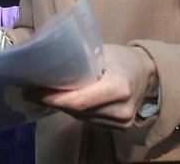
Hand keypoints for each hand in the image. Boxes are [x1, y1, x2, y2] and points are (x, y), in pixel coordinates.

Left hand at [34, 44, 158, 129]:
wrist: (148, 73)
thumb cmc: (122, 58)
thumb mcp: (101, 51)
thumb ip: (78, 58)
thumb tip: (46, 58)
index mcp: (118, 87)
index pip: (79, 100)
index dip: (53, 99)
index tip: (32, 92)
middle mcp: (121, 109)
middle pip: (78, 110)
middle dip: (52, 101)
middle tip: (31, 92)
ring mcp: (122, 121)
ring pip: (82, 117)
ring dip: (62, 107)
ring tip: (44, 95)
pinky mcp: (121, 127)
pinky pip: (90, 120)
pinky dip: (76, 111)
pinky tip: (65, 102)